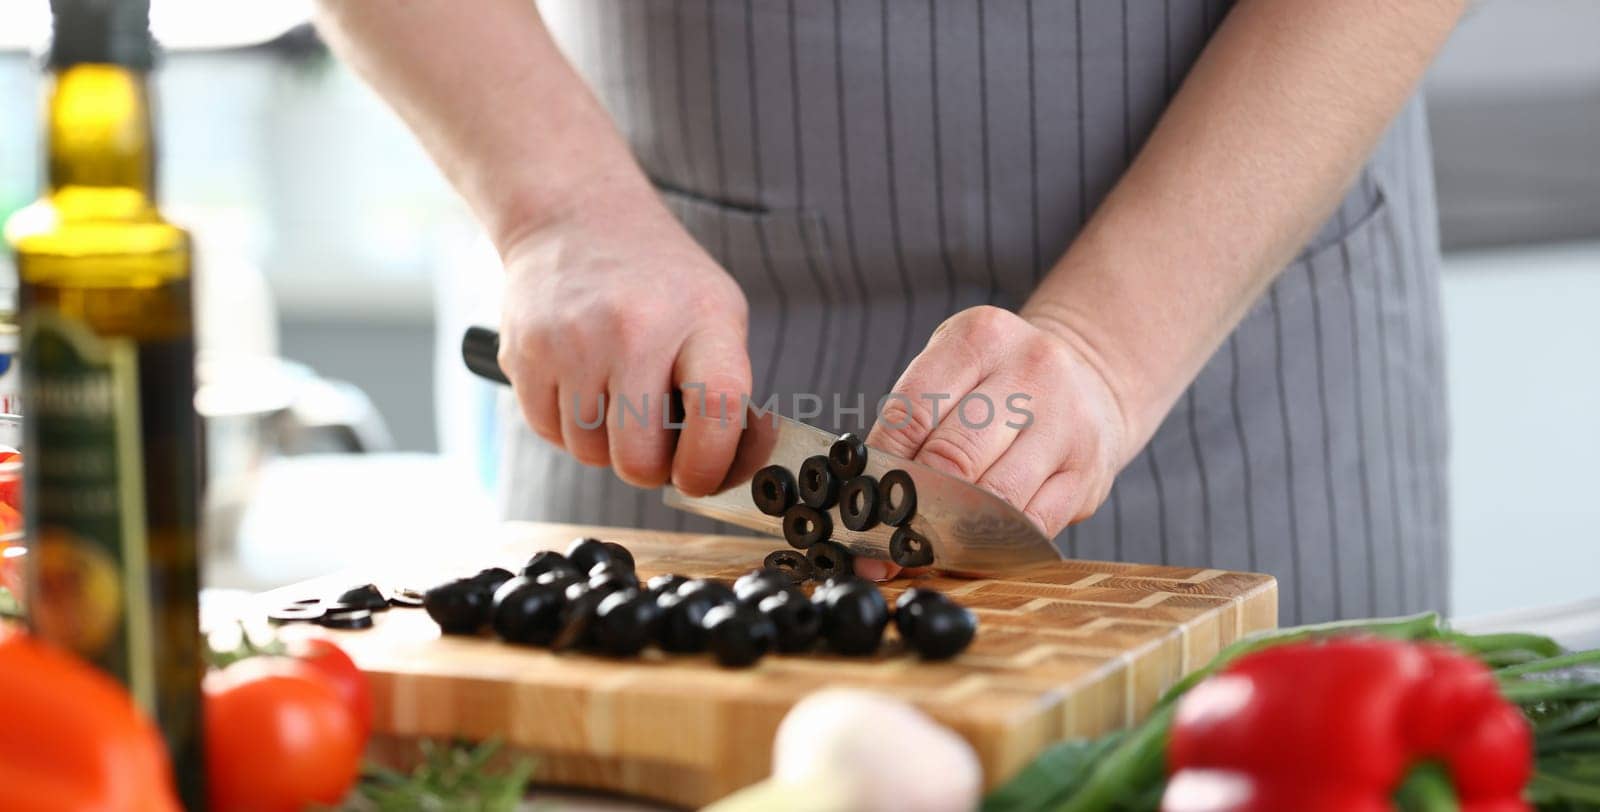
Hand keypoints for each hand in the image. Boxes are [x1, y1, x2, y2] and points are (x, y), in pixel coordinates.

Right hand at [497, 191, 750, 495]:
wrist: (575, 217)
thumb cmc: (658, 279)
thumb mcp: (717, 312)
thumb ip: (727, 389)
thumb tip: (731, 468)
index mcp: (699, 318)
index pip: (716, 408)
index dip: (710, 464)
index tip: (702, 475)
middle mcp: (633, 329)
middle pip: (639, 457)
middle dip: (650, 467)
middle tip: (657, 444)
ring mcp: (571, 343)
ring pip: (590, 454)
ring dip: (606, 444)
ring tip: (616, 394)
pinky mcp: (523, 353)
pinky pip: (549, 433)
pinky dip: (568, 427)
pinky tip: (582, 386)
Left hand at [862, 306, 1132, 577]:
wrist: (1090, 378)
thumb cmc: (1000, 382)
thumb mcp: (957, 368)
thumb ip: (914, 418)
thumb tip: (862, 495)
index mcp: (981, 338)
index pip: (913, 410)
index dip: (879, 465)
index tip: (857, 502)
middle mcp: (1031, 372)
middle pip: (953, 456)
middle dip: (912, 504)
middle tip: (883, 537)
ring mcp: (1066, 424)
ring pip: (994, 498)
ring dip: (951, 533)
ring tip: (920, 551)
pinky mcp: (1087, 474)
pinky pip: (1030, 525)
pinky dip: (994, 546)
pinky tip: (969, 550)